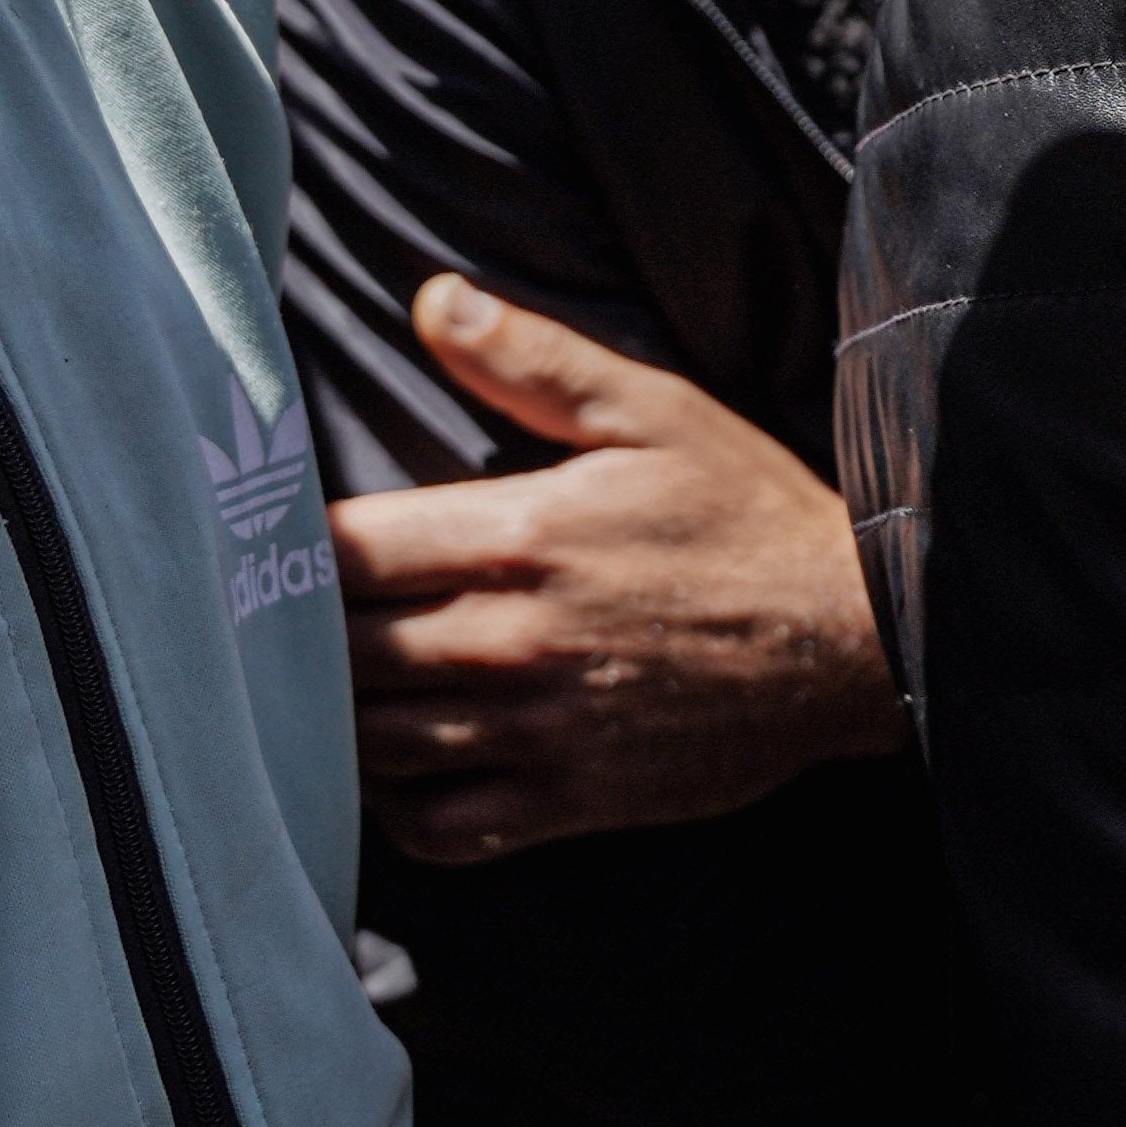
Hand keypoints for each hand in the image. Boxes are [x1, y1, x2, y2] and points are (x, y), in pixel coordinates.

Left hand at [332, 277, 898, 864]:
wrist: (856, 642)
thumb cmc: (751, 517)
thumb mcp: (655, 412)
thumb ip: (534, 359)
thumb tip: (432, 299)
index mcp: (524, 538)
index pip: (345, 552)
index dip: (286, 548)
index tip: (269, 539)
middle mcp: (516, 644)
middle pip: (339, 655)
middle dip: (295, 636)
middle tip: (276, 618)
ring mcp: (538, 734)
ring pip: (371, 744)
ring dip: (335, 718)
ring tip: (326, 687)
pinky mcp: (567, 803)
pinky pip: (435, 826)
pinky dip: (391, 805)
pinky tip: (396, 764)